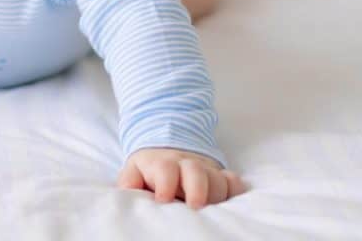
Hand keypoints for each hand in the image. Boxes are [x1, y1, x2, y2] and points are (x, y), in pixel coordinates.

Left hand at [116, 147, 247, 207]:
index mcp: (163, 164)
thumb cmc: (149, 169)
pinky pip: (233, 181)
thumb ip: (129, 180)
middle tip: (194, 205)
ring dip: (217, 194)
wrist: (168, 149)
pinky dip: (235, 190)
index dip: (165, 182)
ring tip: (211, 211)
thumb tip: (125, 191)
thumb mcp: (134, 171)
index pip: (165, 169)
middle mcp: (187, 165)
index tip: (162, 199)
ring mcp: (206, 171)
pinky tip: (233, 202)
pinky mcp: (220, 177)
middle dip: (197, 188)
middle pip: (196, 171)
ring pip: (218, 178)